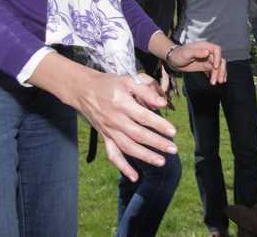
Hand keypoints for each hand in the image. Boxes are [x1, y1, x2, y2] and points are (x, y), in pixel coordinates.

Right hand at [28, 54, 179, 182]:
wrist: (83, 90)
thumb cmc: (108, 83)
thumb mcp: (127, 80)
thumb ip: (145, 91)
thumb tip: (162, 104)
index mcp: (122, 104)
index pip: (143, 117)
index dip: (159, 125)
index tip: (173, 132)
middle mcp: (115, 120)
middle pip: (138, 135)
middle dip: (157, 143)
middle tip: (173, 149)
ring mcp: (109, 131)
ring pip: (128, 148)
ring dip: (145, 156)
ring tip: (162, 161)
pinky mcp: (105, 137)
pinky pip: (113, 155)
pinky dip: (123, 167)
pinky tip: (135, 176)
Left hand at [169, 40, 226, 84]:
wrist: (173, 60)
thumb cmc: (178, 54)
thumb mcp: (186, 53)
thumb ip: (196, 52)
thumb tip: (207, 53)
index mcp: (204, 46)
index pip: (216, 50)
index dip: (218, 58)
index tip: (215, 67)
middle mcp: (208, 52)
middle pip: (219, 59)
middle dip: (220, 70)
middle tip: (219, 80)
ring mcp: (207, 59)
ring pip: (218, 66)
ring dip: (219, 74)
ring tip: (218, 82)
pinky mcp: (206, 66)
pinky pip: (213, 70)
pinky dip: (216, 75)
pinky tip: (216, 81)